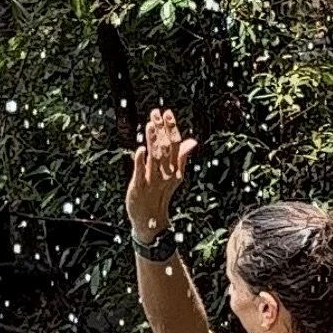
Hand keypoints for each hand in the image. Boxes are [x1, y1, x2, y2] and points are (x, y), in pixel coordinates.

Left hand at [128, 105, 195, 234]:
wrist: (151, 219)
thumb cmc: (160, 194)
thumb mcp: (174, 176)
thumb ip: (181, 157)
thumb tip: (192, 141)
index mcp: (174, 169)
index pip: (175, 144)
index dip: (171, 128)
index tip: (168, 113)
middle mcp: (165, 173)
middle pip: (164, 148)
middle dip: (161, 130)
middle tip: (156, 113)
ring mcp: (153, 179)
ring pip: (153, 157)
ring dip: (152, 141)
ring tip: (150, 125)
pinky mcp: (139, 186)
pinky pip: (140, 172)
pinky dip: (140, 161)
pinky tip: (139, 149)